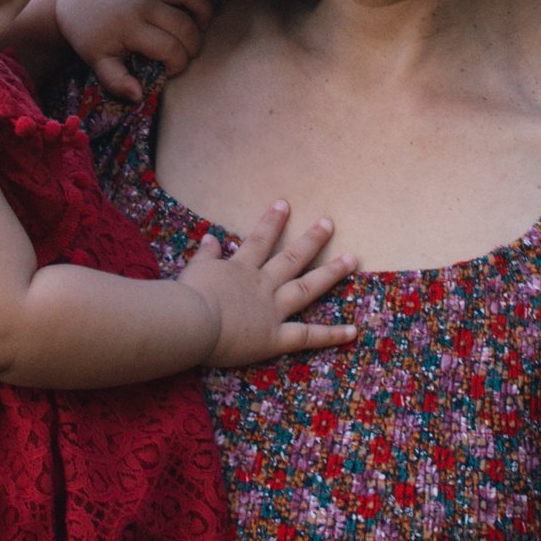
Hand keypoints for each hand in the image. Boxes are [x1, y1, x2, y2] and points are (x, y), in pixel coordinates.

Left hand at [52, 0, 214, 102]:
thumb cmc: (87, 34)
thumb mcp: (97, 61)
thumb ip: (116, 81)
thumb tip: (139, 96)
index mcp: (130, 26)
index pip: (171, 49)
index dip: (178, 65)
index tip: (170, 70)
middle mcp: (142, 1)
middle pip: (185, 25)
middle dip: (192, 45)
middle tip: (186, 53)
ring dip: (202, 10)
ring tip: (201, 24)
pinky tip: (192, 0)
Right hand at [180, 200, 356, 366]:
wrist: (191, 322)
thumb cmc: (186, 297)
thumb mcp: (194, 271)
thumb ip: (205, 256)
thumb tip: (210, 238)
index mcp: (240, 270)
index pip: (259, 240)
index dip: (272, 222)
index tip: (285, 203)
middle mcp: (262, 286)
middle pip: (292, 258)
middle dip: (312, 240)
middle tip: (329, 223)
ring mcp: (272, 310)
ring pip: (307, 288)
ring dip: (331, 273)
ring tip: (353, 259)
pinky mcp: (275, 338)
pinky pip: (308, 336)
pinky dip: (331, 335)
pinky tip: (353, 331)